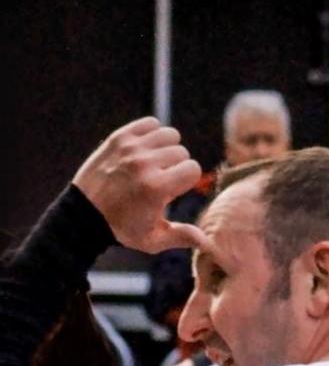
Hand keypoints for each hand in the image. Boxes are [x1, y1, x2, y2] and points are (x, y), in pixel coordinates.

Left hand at [73, 118, 206, 255]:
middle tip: (163, 178)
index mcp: (157, 188)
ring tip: (158, 162)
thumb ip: (182, 236)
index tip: (176, 188)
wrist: (84, 213)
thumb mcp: (153, 240)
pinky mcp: (119, 138)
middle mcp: (145, 164)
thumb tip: (208, 242)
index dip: (188, 179)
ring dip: (168, 147)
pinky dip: (153, 133)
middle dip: (177, 165)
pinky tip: (148, 148)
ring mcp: (131, 148)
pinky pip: (150, 123)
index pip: (193, 168)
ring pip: (169, 134)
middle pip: (181, 152)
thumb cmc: (122, 228)